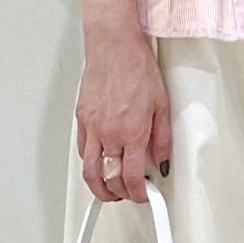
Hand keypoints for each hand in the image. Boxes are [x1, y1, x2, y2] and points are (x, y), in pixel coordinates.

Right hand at [75, 29, 171, 202]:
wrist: (114, 46)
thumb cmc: (137, 68)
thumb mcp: (162, 105)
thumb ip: (161, 138)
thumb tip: (160, 160)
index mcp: (132, 132)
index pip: (131, 177)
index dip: (138, 194)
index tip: (144, 196)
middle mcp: (109, 133)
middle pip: (108, 179)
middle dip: (119, 194)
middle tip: (129, 194)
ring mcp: (92, 127)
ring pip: (89, 171)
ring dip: (99, 187)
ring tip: (109, 190)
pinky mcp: (81, 119)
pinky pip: (82, 150)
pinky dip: (90, 163)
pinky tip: (99, 164)